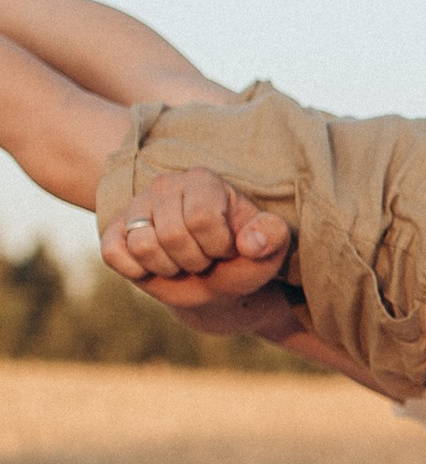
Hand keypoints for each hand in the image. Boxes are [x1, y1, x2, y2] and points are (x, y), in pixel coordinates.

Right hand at [100, 166, 291, 308]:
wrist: (214, 282)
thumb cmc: (241, 259)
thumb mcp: (269, 251)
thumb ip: (273, 238)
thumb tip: (251, 244)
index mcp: (204, 180)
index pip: (202, 218)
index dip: (217, 246)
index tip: (227, 248)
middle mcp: (166, 185)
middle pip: (172, 236)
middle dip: (195, 261)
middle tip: (204, 259)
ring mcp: (137, 207)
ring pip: (143, 246)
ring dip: (168, 267)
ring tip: (182, 262)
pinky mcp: (114, 231)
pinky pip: (115, 255)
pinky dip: (138, 271)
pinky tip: (156, 266)